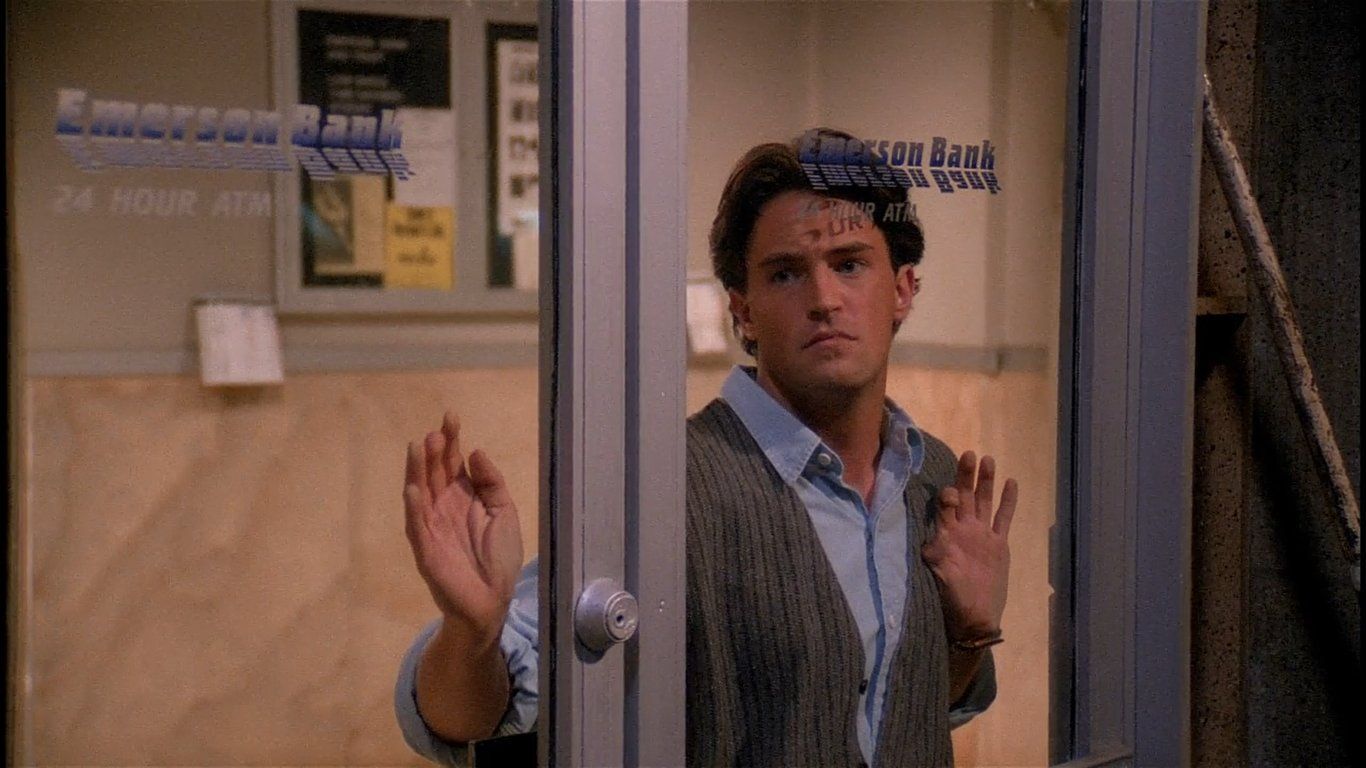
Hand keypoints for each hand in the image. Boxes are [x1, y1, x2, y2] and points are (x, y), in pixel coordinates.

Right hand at [404, 411, 523, 645]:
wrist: (493, 600)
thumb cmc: (499, 558)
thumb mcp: (504, 512)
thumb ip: (492, 482)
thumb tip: (476, 451)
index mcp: (462, 497)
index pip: (452, 462)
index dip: (451, 440)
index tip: (451, 416)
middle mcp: (443, 507)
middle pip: (435, 472)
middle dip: (434, 451)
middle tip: (436, 431)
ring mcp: (431, 526)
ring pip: (421, 493)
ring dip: (418, 470)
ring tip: (419, 447)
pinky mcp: (426, 548)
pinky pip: (417, 525)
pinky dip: (414, 507)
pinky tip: (413, 488)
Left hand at [922, 451, 1017, 639]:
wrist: (976, 617)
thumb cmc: (954, 597)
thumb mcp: (940, 575)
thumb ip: (937, 556)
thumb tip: (930, 543)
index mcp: (948, 534)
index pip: (945, 506)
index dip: (946, 495)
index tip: (948, 489)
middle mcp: (965, 530)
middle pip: (964, 496)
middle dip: (965, 475)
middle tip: (968, 453)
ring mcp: (982, 535)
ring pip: (984, 501)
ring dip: (985, 482)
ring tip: (988, 459)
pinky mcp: (999, 544)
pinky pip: (1004, 518)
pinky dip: (1008, 501)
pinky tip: (1011, 482)